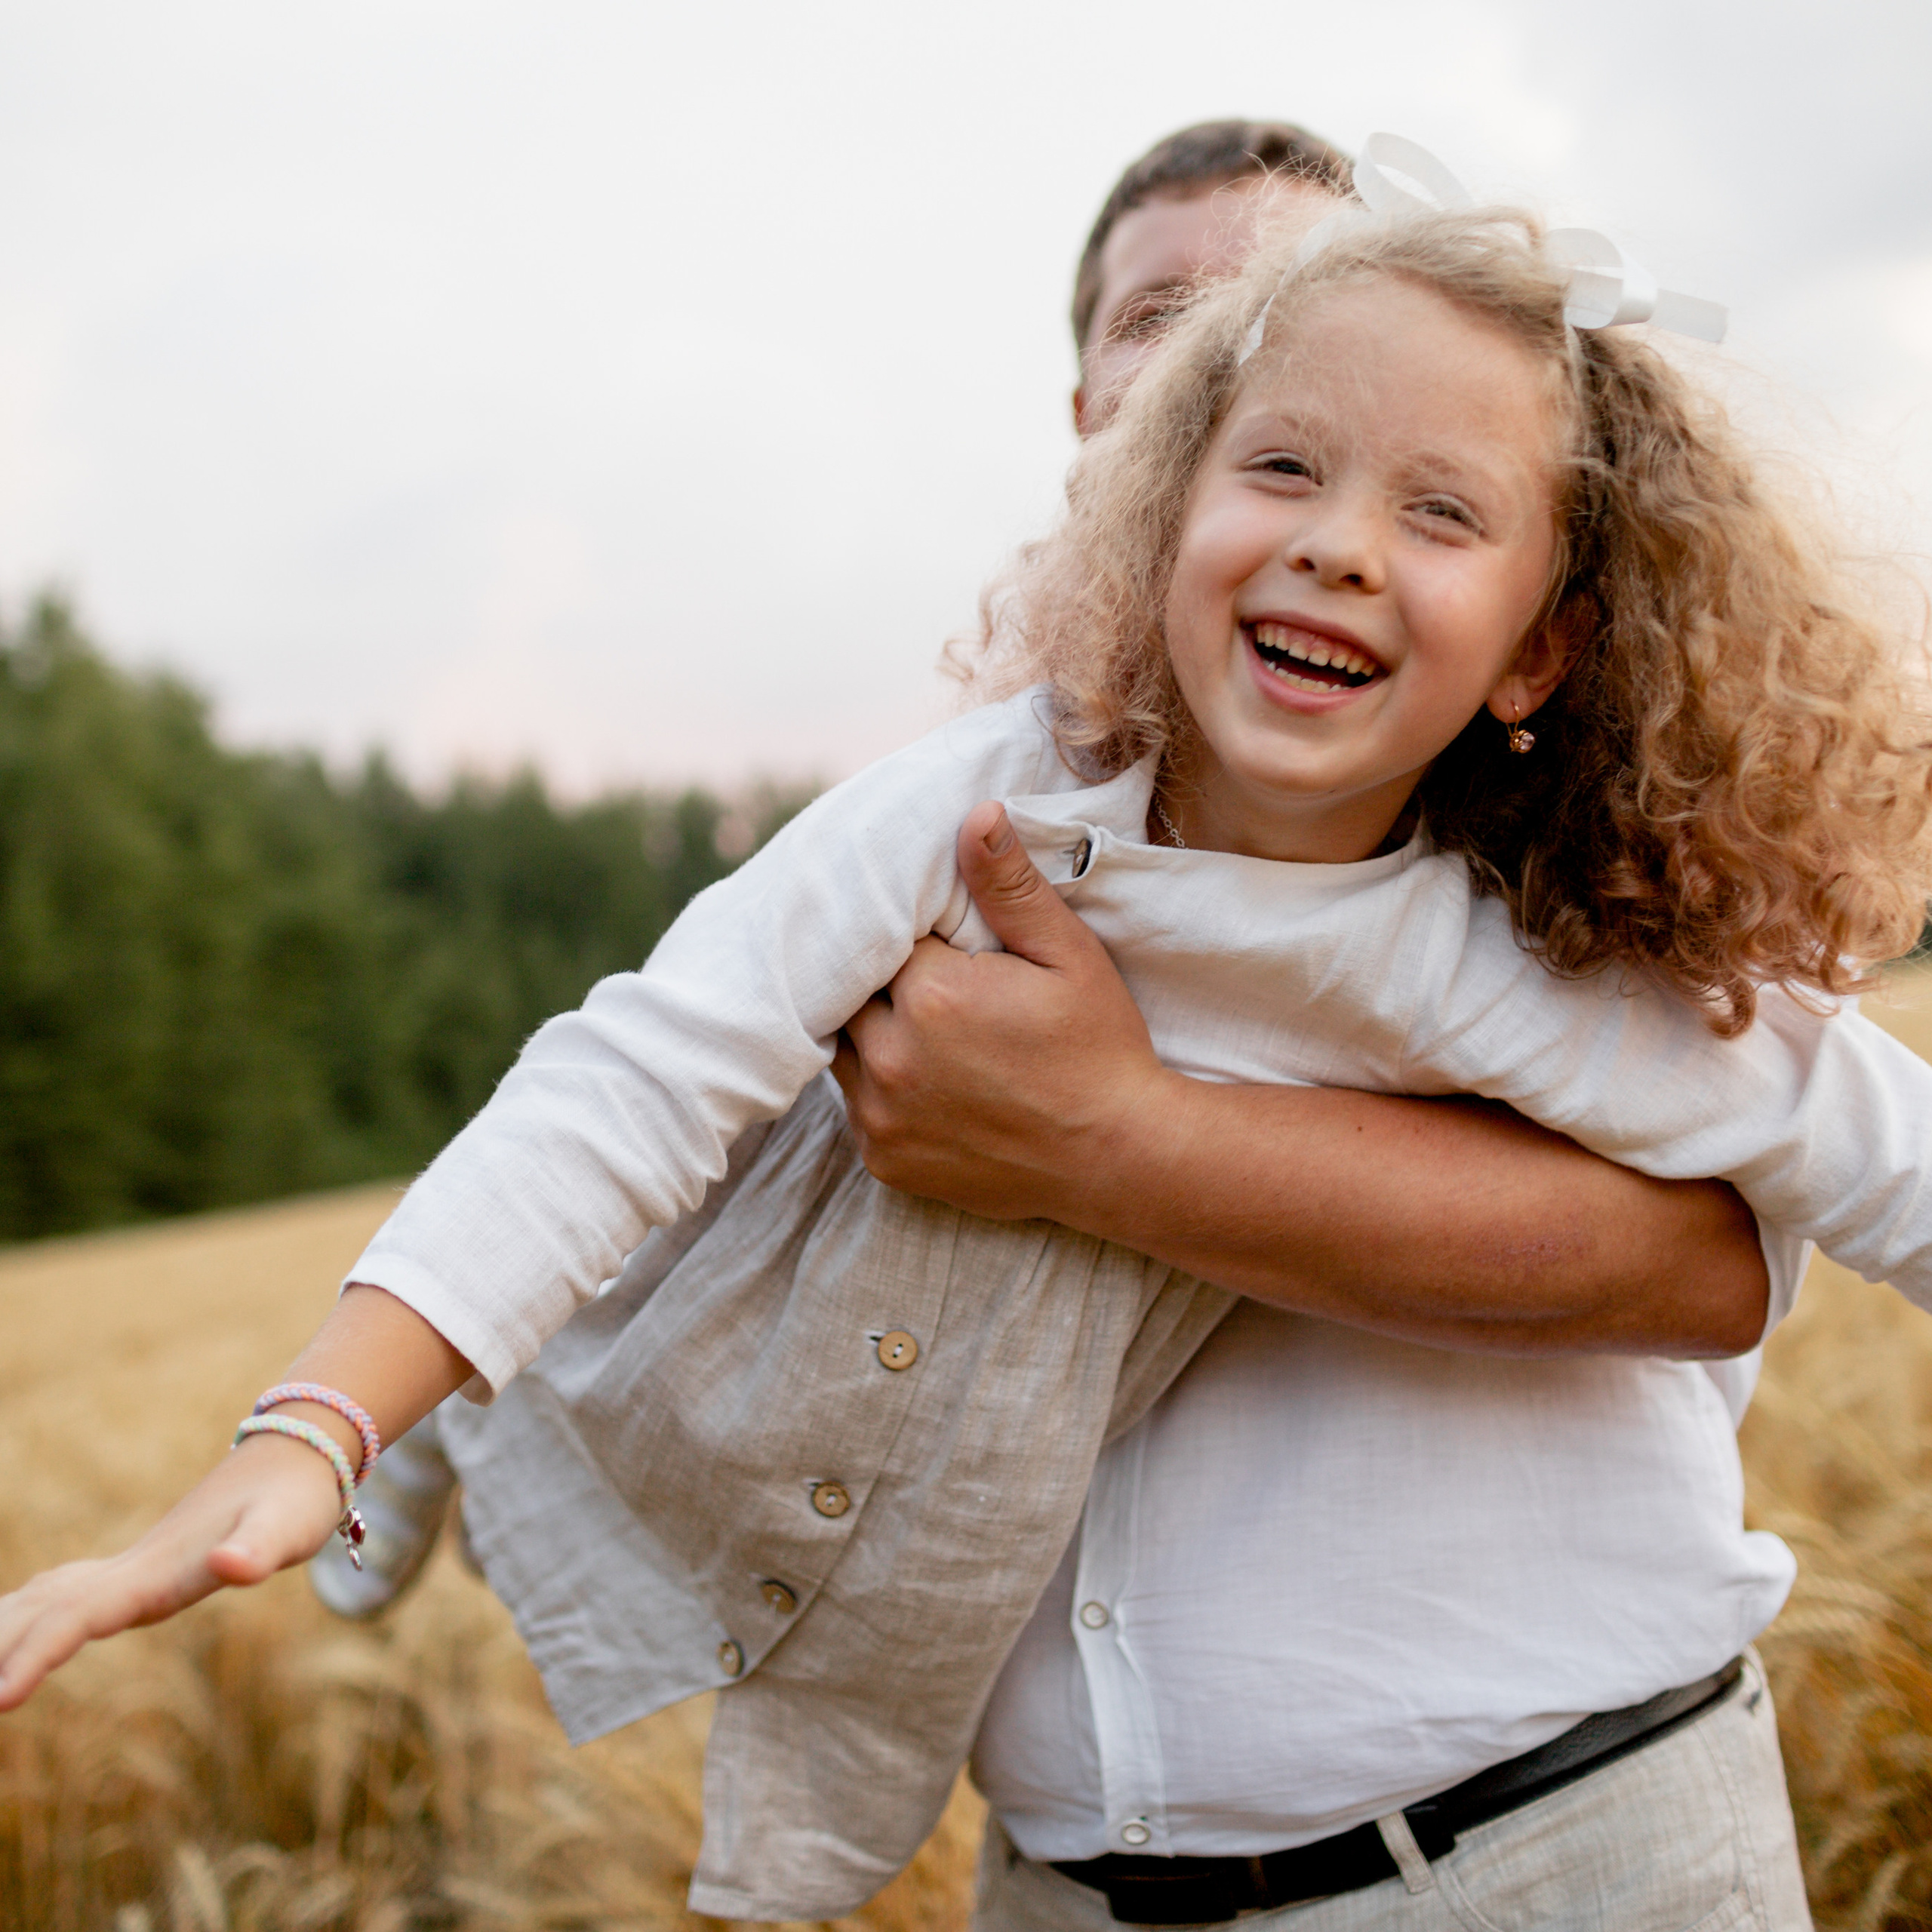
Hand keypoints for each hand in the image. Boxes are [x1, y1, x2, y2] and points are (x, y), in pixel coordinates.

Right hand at [0, 1431, 343, 1709]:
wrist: (299, 1454)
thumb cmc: (296, 1499)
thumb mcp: (288, 1529)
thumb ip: (259, 1550)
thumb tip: (228, 1564)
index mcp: (155, 1572)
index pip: (77, 1618)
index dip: (34, 1655)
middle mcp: (132, 1571)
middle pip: (41, 1612)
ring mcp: (132, 1567)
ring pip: (43, 1601)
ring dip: (1, 1632)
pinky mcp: (141, 1570)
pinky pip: (64, 1598)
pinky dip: (25, 1616)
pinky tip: (11, 1627)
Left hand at [831, 799, 1175, 1220]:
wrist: (1119, 1159)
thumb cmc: (1099, 1049)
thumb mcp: (1068, 956)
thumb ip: (1009, 888)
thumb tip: (976, 815)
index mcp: (931, 995)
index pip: (882, 936)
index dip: (911, 935)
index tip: (945, 942)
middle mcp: (891, 1059)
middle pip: (851, 991)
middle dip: (884, 981)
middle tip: (939, 983)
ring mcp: (881, 1116)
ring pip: (843, 1047)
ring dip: (874, 1032)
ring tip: (931, 1028)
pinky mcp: (884, 1159)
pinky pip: (856, 1106)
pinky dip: (882, 1088)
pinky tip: (931, 1080)